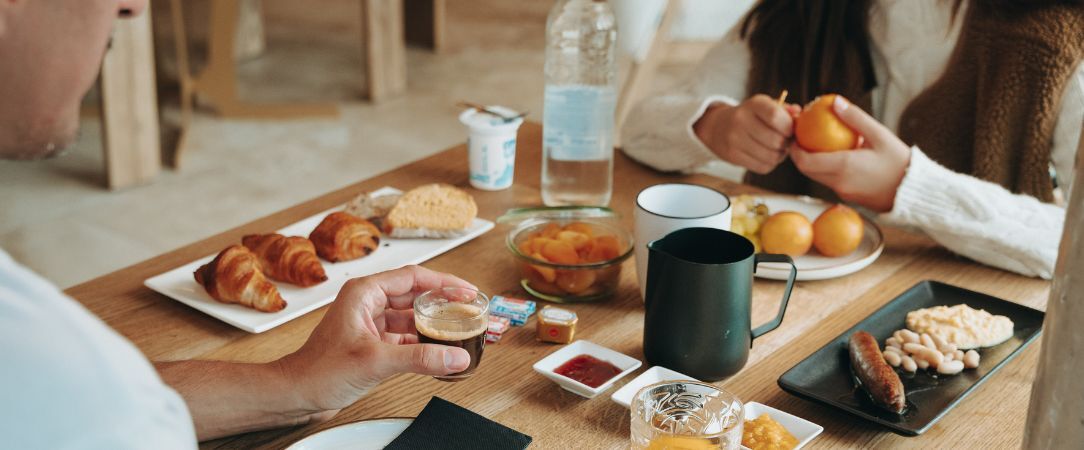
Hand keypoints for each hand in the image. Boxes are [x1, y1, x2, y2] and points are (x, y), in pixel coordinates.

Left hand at [277, 265, 475, 416]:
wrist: (296, 394)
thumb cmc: (318, 370)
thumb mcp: (375, 361)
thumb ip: (419, 358)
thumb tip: (454, 356)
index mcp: (364, 292)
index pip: (413, 277)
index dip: (444, 282)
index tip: (466, 290)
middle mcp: (367, 303)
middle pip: (414, 295)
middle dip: (442, 302)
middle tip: (468, 309)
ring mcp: (370, 323)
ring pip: (410, 317)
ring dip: (432, 324)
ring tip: (457, 329)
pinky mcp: (372, 343)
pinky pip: (404, 337)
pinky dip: (422, 342)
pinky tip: (438, 351)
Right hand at [694, 94, 800, 173]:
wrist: (718, 127)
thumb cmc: (751, 116)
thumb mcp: (766, 106)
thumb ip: (785, 110)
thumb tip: (798, 114)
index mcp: (753, 104)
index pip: (775, 116)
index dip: (788, 127)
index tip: (790, 130)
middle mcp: (741, 120)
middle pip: (775, 140)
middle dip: (786, 144)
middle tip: (785, 141)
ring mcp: (734, 139)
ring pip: (771, 156)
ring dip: (779, 155)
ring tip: (776, 149)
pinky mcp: (732, 155)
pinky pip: (762, 167)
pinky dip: (769, 164)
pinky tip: (766, 156)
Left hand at [790, 95, 911, 211]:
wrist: (914, 192)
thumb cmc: (900, 161)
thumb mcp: (880, 135)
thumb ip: (855, 118)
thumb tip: (835, 101)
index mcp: (844, 166)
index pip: (805, 161)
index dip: (794, 149)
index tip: (794, 134)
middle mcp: (839, 182)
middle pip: (806, 170)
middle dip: (798, 154)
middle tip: (800, 136)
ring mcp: (843, 192)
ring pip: (817, 177)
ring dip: (811, 162)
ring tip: (814, 143)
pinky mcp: (848, 197)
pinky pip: (830, 181)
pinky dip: (825, 168)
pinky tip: (833, 154)